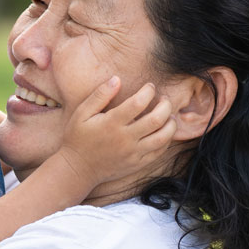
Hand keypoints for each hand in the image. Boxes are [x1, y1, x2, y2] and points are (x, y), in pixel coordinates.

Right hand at [59, 78, 175, 194]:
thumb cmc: (78, 138)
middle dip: (166, 105)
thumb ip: (99, 95)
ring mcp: (133, 153)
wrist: (78, 169)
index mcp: (111, 123)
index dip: (148, 91)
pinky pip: (159, 152)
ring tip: (169, 115)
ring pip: (163, 137)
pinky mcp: (137, 163)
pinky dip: (166, 140)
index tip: (150, 87)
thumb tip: (117, 79)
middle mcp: (125, 138)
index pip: (138, 103)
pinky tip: (164, 131)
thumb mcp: (81, 113)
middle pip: (156, 119)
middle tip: (164, 99)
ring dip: (171, 124)